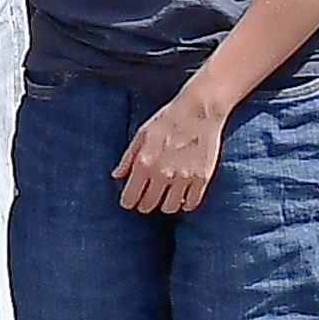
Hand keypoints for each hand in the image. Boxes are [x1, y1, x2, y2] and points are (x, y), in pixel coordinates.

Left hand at [115, 91, 226, 214]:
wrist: (199, 111)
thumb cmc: (169, 119)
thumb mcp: (142, 134)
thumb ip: (128, 158)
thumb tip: (117, 175)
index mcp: (145, 163)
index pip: (130, 198)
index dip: (128, 201)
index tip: (130, 200)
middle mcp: (163, 174)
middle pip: (148, 206)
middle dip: (144, 204)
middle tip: (147, 197)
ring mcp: (184, 178)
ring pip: (170, 208)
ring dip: (165, 205)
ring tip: (165, 196)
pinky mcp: (202, 179)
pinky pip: (191, 203)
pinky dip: (185, 204)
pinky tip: (182, 197)